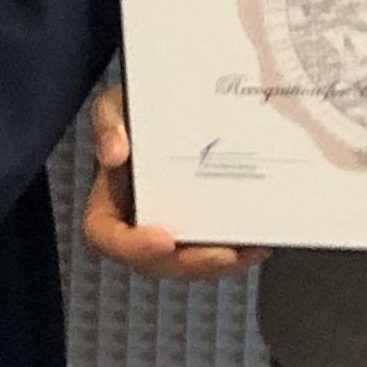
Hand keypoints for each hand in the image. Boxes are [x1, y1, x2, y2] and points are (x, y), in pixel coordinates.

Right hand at [81, 83, 267, 281]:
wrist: (174, 103)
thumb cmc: (139, 108)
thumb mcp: (117, 105)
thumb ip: (108, 121)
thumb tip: (114, 153)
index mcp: (110, 201)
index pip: (105, 236)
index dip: (131, 247)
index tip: (164, 240)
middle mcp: (139, 223)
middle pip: (156, 261)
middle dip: (191, 263)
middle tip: (224, 252)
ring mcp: (174, 228)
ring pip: (193, 262)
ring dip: (223, 263)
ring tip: (253, 248)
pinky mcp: (204, 227)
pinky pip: (218, 251)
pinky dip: (239, 252)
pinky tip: (260, 243)